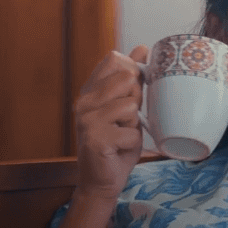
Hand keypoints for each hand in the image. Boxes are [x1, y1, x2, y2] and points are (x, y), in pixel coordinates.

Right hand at [74, 46, 148, 200]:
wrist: (102, 180)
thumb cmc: (116, 143)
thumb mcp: (126, 107)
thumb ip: (132, 79)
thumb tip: (143, 47)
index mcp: (90, 90)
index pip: (114, 60)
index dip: (132, 73)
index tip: (131, 92)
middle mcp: (84, 101)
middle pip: (127, 79)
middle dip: (136, 101)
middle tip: (124, 121)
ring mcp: (87, 119)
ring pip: (131, 106)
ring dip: (134, 125)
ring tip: (120, 135)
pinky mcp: (96, 138)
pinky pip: (132, 132)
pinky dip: (132, 143)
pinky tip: (118, 149)